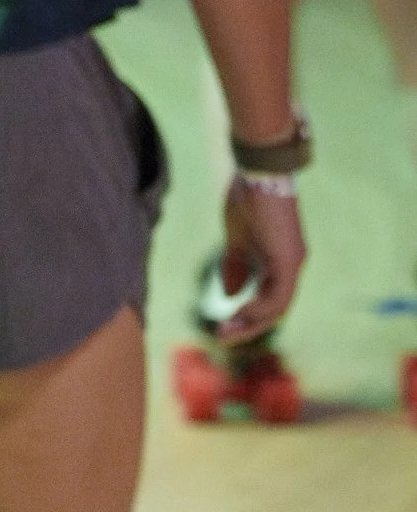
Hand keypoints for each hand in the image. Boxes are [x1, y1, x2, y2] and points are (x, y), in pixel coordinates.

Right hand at [212, 176, 306, 342]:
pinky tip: (238, 311)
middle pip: (274, 310)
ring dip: (251, 323)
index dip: (246, 318)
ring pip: (277, 308)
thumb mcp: (235, 240)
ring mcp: (292, 264)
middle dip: (247, 328)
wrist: (260, 174)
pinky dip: (259, 309)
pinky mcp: (288, 261)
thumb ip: (234, 268)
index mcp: (279, 261)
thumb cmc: (246, 200)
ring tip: (225, 329)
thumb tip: (231, 295)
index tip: (221, 326)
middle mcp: (291, 265)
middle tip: (220, 337)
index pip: (269, 300)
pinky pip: (278, 297)